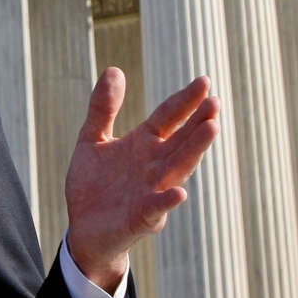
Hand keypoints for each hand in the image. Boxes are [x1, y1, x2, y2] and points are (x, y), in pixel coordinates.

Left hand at [64, 68, 218, 293]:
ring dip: (194, 151)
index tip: (204, 80)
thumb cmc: (94, 184)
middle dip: (198, 123)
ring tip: (211, 128)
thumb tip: (115, 69)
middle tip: (215, 102)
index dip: (184, 100)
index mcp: (143, 144)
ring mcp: (151, 191)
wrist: (82, 227)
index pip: (169, 118)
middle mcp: (154, 166)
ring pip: (178, 169)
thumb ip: (103, 107)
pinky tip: (179, 192)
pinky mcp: (141, 218)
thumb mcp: (92, 139)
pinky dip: (167, 201)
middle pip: (181, 141)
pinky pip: (156, 208)